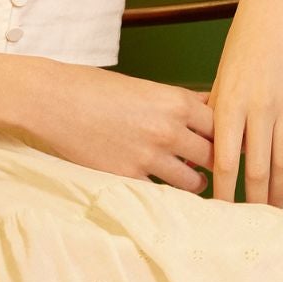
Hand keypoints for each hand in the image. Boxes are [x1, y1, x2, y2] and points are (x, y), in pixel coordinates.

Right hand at [26, 62, 215, 189]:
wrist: (52, 99)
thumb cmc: (96, 88)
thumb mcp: (145, 87)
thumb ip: (179, 102)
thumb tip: (210, 109)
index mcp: (176, 102)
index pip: (223, 126)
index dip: (227, 136)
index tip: (230, 145)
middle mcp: (169, 129)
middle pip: (216, 156)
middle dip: (217, 162)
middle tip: (218, 168)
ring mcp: (150, 156)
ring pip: (194, 181)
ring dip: (195, 182)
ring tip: (192, 181)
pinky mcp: (128, 176)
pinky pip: (162, 194)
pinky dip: (166, 194)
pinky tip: (165, 191)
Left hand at [209, 0, 282, 205]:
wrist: (279, 8)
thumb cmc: (244, 44)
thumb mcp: (222, 77)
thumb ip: (216, 114)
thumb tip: (208, 153)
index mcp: (230, 103)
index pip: (225, 161)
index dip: (224, 192)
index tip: (220, 214)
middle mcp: (259, 108)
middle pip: (257, 168)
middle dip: (254, 201)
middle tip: (251, 224)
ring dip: (278, 191)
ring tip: (273, 211)